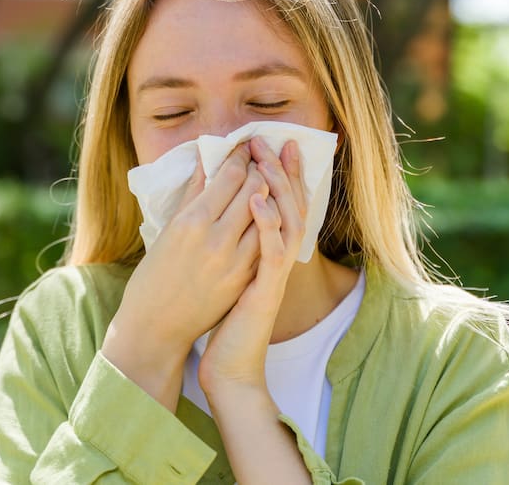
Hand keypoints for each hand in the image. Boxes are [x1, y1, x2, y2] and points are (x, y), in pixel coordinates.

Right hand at [102, 141, 269, 409]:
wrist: (157, 326)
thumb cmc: (154, 275)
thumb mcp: (168, 229)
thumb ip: (192, 194)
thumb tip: (207, 161)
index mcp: (192, 221)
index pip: (231, 176)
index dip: (242, 156)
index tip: (245, 146)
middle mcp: (216, 238)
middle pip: (254, 190)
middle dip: (261, 168)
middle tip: (261, 157)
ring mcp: (235, 261)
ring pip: (268, 214)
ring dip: (271, 194)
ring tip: (268, 182)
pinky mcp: (246, 278)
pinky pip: (267, 241)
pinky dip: (271, 222)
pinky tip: (269, 212)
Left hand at [199, 137, 307, 395]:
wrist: (229, 368)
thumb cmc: (223, 322)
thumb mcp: (228, 274)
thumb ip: (231, 241)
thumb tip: (218, 210)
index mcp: (268, 253)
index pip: (282, 204)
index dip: (281, 173)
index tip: (273, 143)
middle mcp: (276, 260)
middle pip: (290, 205)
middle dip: (281, 170)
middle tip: (273, 140)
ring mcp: (273, 274)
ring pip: (286, 222)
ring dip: (277, 188)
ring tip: (267, 159)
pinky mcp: (265, 290)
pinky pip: (271, 251)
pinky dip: (267, 224)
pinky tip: (258, 201)